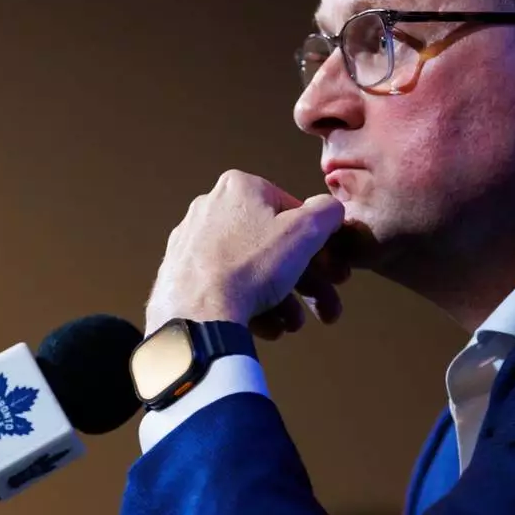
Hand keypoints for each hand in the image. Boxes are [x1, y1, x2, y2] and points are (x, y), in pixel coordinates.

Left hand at [144, 170, 347, 339]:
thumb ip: (326, 212)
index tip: (332, 272)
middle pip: (273, 246)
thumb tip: (331, 210)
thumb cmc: (249, 268)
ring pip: (252, 269)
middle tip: (325, 306)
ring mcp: (193, 241)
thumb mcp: (304, 232)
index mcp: (240, 187)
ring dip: (281, 299)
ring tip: (292, 324)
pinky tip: (268, 327)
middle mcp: (211, 207)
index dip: (319, 245)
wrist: (197, 315)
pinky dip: (251, 305)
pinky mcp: (182, 272)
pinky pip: (227, 285)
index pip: (293, 211)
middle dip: (305, 281)